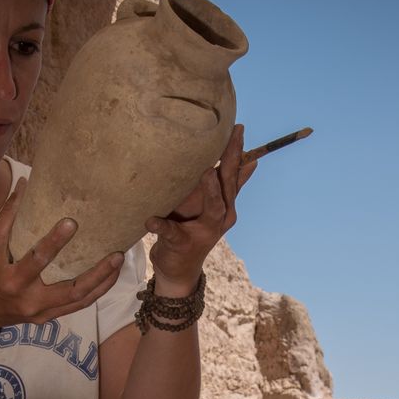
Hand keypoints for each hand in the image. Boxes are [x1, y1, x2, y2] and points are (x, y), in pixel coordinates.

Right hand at [0, 178, 122, 329]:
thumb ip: (9, 214)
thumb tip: (25, 182)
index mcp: (13, 280)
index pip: (37, 260)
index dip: (54, 242)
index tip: (72, 223)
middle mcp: (30, 300)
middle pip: (71, 290)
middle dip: (96, 273)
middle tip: (117, 254)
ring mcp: (42, 313)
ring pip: (80, 301)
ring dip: (103, 283)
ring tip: (119, 262)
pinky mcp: (48, 318)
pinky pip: (77, 306)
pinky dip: (95, 292)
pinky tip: (109, 277)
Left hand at [145, 123, 257, 295]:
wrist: (178, 270)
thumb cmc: (191, 230)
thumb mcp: (209, 206)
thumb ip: (226, 185)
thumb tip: (247, 160)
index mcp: (225, 205)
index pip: (233, 174)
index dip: (236, 152)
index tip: (238, 129)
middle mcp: (221, 217)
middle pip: (228, 186)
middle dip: (230, 162)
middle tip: (232, 139)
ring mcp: (204, 231)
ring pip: (213, 208)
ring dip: (210, 192)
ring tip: (207, 173)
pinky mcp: (182, 243)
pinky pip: (172, 233)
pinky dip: (161, 226)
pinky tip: (151, 220)